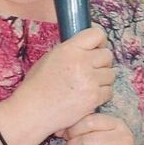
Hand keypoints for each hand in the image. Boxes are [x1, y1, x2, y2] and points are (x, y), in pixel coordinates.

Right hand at [6, 27, 113, 144]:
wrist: (32, 111)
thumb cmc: (37, 85)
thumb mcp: (50, 57)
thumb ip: (71, 50)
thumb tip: (89, 47)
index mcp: (69, 49)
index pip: (97, 34)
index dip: (99, 40)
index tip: (97, 46)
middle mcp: (82, 62)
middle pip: (108, 55)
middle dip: (102, 61)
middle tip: (91, 69)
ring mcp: (89, 81)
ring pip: (111, 74)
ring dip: (103, 78)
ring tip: (88, 84)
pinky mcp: (94, 98)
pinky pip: (108, 91)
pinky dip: (101, 93)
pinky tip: (88, 95)